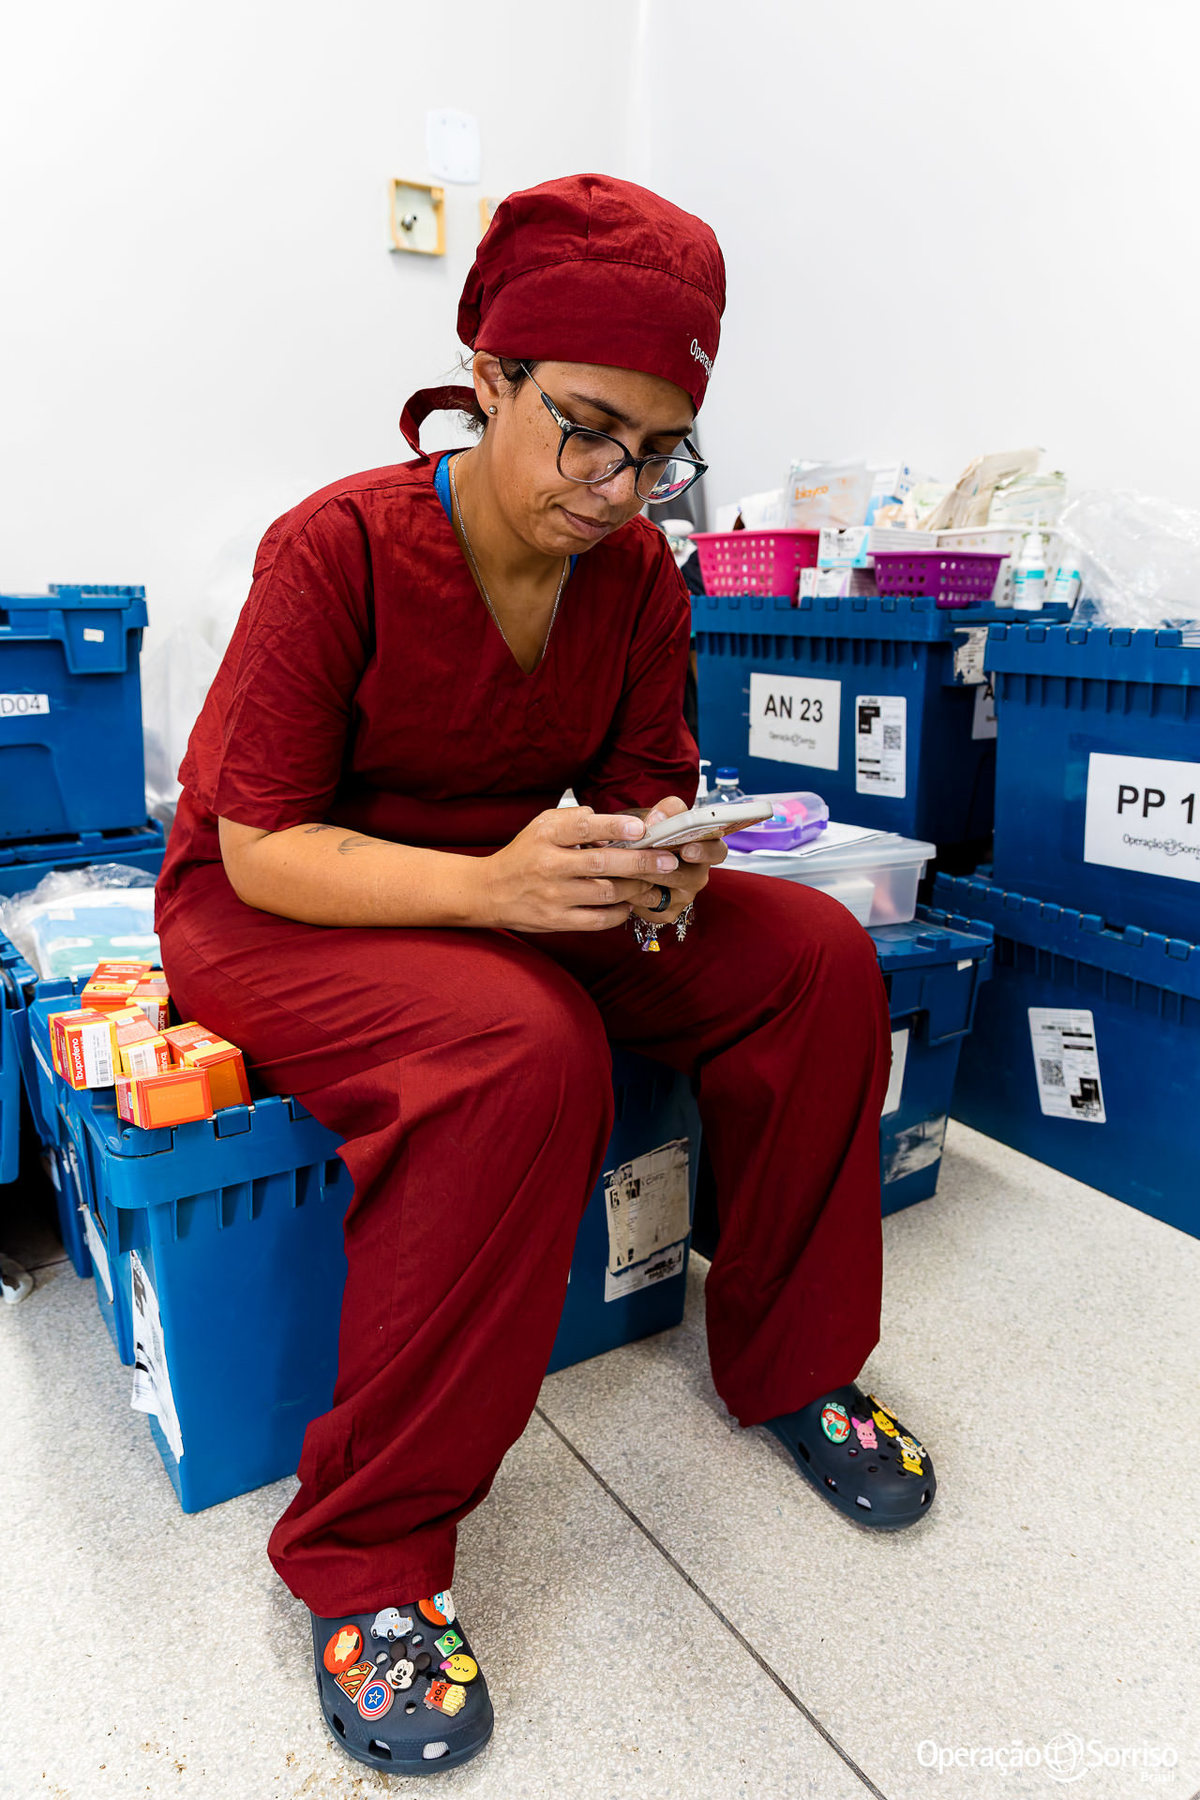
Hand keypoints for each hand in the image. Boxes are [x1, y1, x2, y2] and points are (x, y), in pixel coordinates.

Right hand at [480, 806, 681, 932]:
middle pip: (602, 863)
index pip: (583, 827)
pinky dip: (619, 913)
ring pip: (606, 892)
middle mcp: (549, 866)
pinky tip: (629, 904)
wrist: (489, 892)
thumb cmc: (524, 854)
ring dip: (636, 888)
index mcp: (545, 836)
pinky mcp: (556, 921)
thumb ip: (575, 819)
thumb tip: (614, 822)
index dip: (615, 826)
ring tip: (652, 881)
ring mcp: (553, 896)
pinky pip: (598, 920)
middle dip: (641, 861)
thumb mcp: (541, 826)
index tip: (642, 828)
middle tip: (669, 861)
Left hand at [628, 795, 726, 926]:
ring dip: (640, 881)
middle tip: (641, 858)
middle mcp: (698, 875)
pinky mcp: (667, 912)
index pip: (717, 852)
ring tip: (619, 868)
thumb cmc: (654, 832)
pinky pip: (649, 909)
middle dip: (661, 867)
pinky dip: (631, 897)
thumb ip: (667, 811)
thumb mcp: (663, 815)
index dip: (704, 852)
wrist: (632, 854)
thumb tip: (657, 821)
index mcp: (705, 849)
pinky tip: (618, 885)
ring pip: (662, 894)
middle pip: (688, 877)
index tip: (686, 849)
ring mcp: (683, 897)